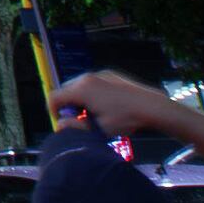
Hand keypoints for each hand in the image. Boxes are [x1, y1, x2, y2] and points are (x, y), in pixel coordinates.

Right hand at [50, 70, 179, 145]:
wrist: (150, 105)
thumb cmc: (124, 119)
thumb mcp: (98, 128)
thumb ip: (76, 127)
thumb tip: (59, 126)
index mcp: (80, 90)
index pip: (54, 97)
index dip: (53, 111)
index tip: (63, 122)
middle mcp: (86, 78)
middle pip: (65, 90)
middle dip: (67, 105)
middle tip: (80, 119)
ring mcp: (98, 74)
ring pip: (78, 85)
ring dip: (79, 98)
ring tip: (94, 112)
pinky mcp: (109, 73)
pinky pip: (92, 82)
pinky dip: (91, 92)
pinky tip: (106, 104)